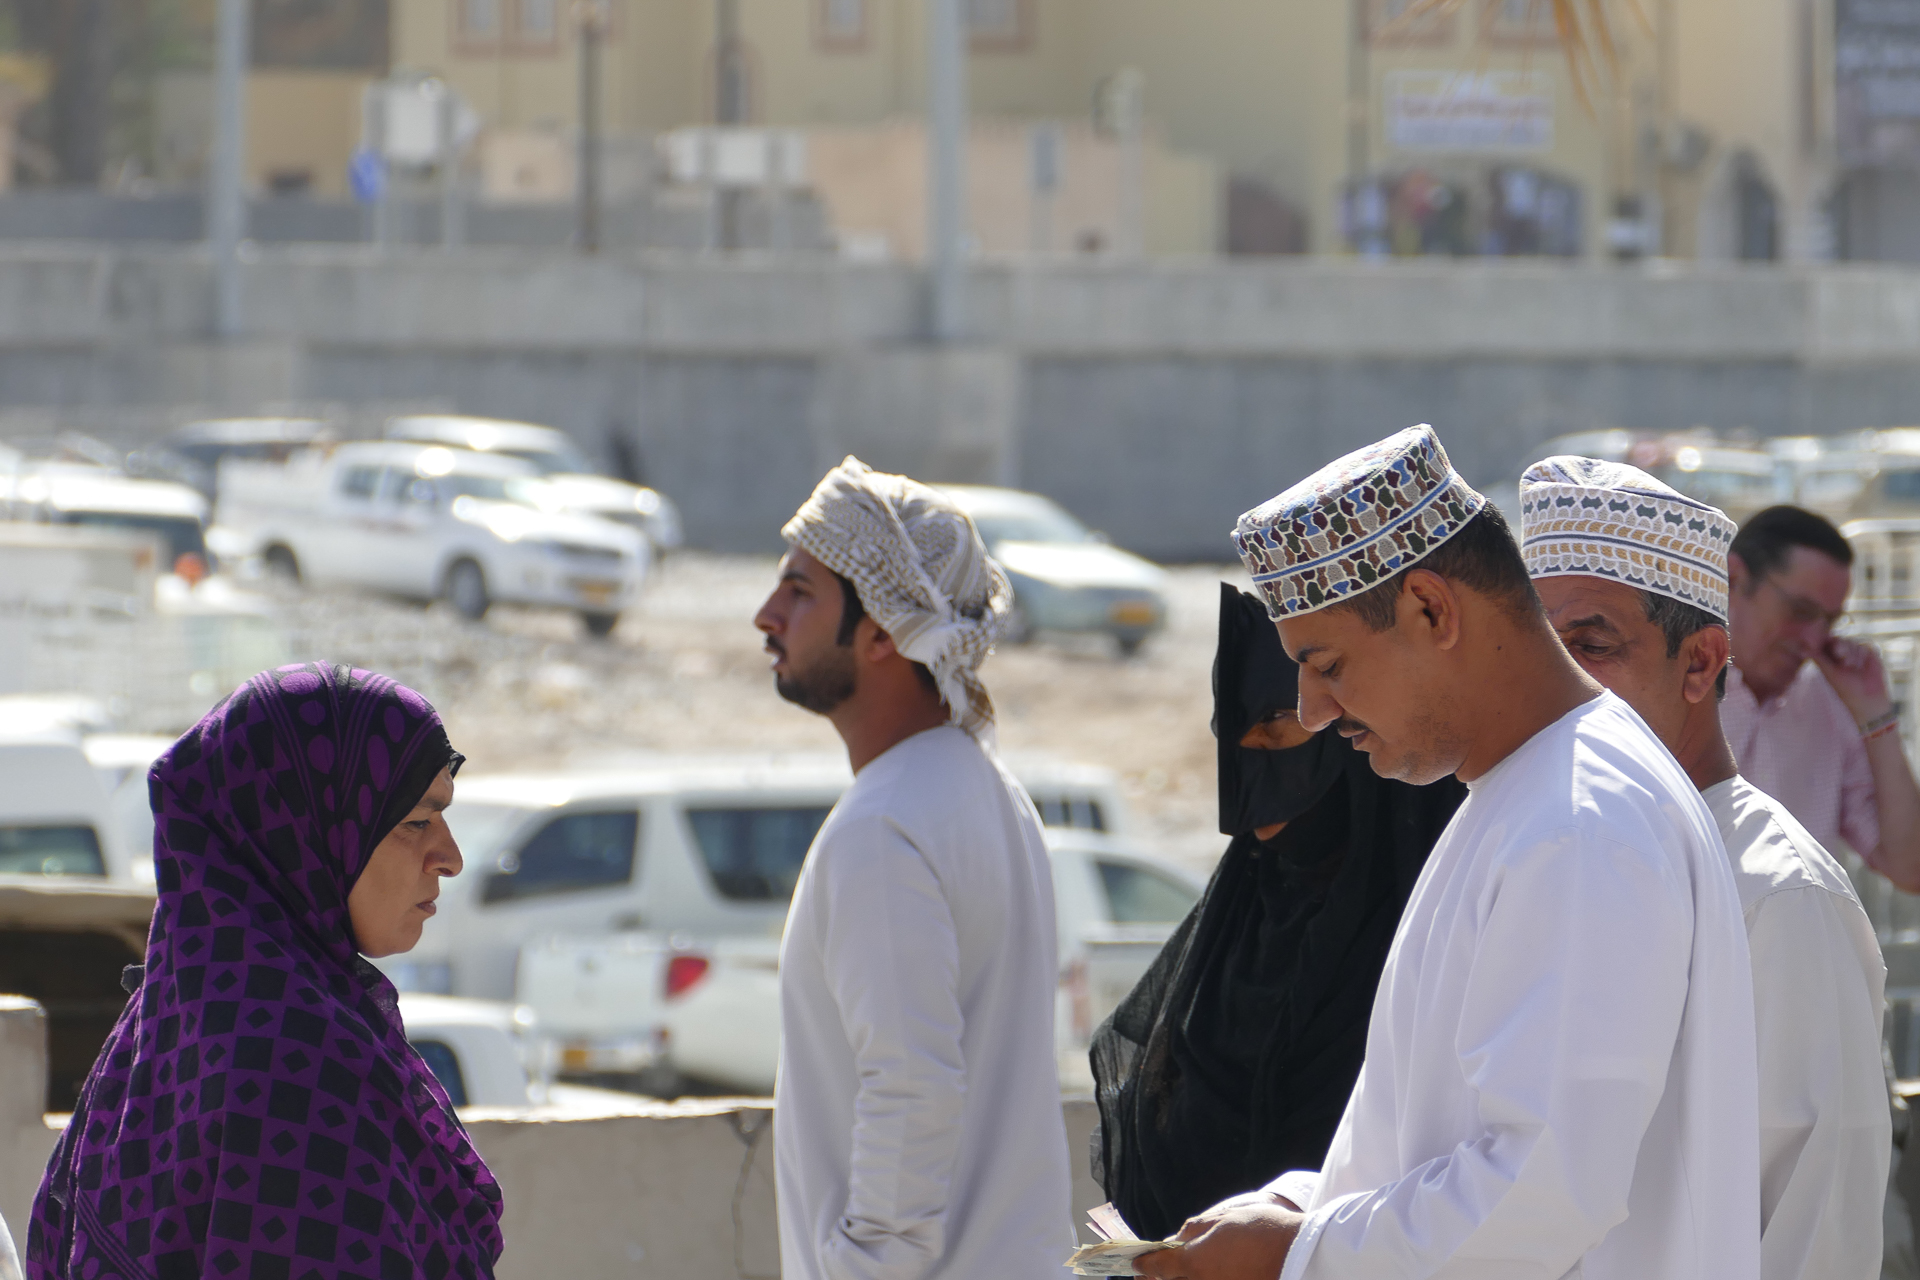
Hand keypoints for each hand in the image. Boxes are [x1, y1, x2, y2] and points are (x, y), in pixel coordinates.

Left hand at [1134, 1194, 1303, 1279]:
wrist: (1300, 1254)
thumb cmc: (1262, 1230)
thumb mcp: (1223, 1219)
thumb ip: (1195, 1229)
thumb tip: (1177, 1237)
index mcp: (1193, 1262)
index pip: (1158, 1266)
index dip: (1144, 1264)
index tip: (1137, 1262)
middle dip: (1156, 1278)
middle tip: (1145, 1275)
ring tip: (1173, 1273)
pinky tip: (1202, 1274)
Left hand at [1813, 637, 1892, 721]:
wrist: (1867, 697)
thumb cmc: (1845, 688)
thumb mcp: (1830, 672)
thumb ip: (1818, 658)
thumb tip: (1801, 649)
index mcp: (1827, 655)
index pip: (1824, 642)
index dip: (1824, 642)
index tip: (1826, 648)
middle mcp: (1841, 650)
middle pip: (1838, 639)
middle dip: (1840, 647)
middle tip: (1841, 657)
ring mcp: (1855, 650)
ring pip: (1851, 642)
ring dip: (1852, 654)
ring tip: (1852, 668)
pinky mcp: (1869, 650)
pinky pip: (1864, 645)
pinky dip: (1862, 655)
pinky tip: (1862, 666)